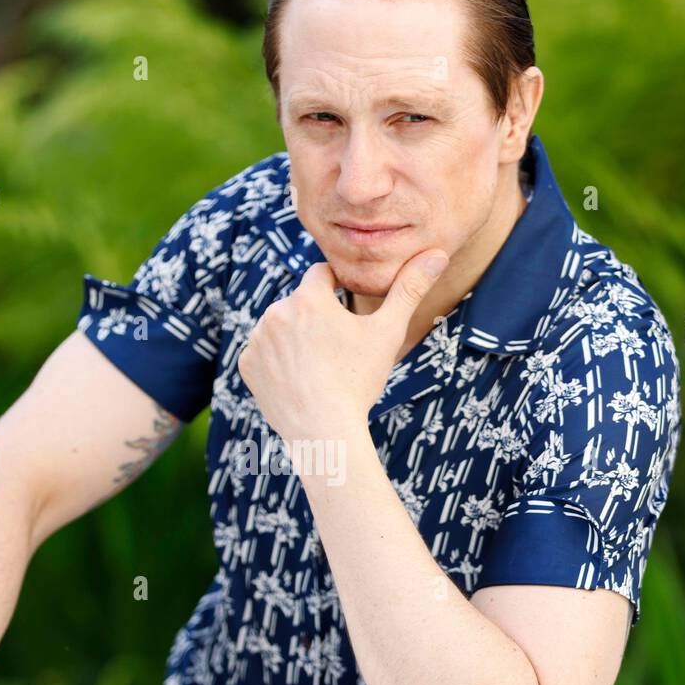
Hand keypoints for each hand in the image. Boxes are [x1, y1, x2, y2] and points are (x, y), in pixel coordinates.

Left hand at [238, 246, 448, 443]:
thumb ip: (409, 289)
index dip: (336, 289)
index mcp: (308, 296)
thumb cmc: (358, 381)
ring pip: (280, 328)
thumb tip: (437, 253)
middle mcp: (276, 311)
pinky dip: (277, 363)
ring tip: (317, 367)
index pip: (321, 274)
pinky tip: (297, 380)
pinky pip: (263, 353)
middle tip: (335, 350)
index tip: (345, 310)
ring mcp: (257, 339)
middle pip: (300, 304)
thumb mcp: (388, 333)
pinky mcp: (246, 365)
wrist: (324, 431)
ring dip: (294, 338)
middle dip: (315, 318)